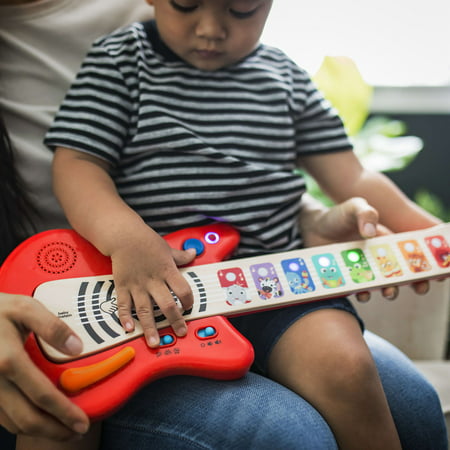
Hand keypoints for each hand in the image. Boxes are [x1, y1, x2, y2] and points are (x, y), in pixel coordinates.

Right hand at [0, 293, 88, 439]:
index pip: (42, 396)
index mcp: (8, 361)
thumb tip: (76, 347)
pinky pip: (1, 416)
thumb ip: (52, 327)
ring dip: (39, 429)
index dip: (64, 413)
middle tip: (76, 431)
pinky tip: (39, 416)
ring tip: (62, 426)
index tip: (82, 421)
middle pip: (26, 419)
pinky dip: (21, 422)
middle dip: (55, 430)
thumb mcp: (26, 308)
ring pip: (12, 423)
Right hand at [110, 225, 195, 347]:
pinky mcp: (123, 287)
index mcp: (167, 271)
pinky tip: (129, 329)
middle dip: (175, 321)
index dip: (189, 301)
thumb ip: (181, 256)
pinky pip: (124, 305)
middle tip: (180, 332)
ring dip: (150, 327)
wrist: (124, 236)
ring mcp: (137, 285)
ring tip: (154, 342)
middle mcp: (153, 281)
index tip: (190, 307)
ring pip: (145, 310)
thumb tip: (194, 254)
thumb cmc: (146, 241)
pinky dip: (126, 318)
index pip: (183, 290)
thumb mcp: (167, 248)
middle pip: (167, 304)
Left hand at [298, 195, 430, 300]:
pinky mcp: (347, 276)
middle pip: (399, 272)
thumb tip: (369, 232)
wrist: (313, 225)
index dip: (422, 264)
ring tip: (388, 292)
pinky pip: (356, 289)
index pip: (409, 253)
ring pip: (380, 284)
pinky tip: (360, 293)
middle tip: (418, 288)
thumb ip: (365, 213)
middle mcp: (376, 257)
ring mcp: (362, 268)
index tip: (435, 274)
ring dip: (388, 290)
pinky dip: (360, 293)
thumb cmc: (339, 215)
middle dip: (411, 282)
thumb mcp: (354, 207)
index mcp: (384, 241)